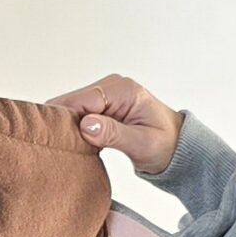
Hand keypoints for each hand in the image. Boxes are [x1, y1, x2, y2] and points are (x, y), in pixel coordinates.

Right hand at [48, 74, 181, 176]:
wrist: (177, 147)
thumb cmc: (166, 145)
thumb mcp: (142, 144)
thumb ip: (113, 134)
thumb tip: (85, 125)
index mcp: (122, 90)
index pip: (81, 100)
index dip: (65, 120)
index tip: (57, 141)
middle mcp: (111, 87)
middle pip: (71, 102)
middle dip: (63, 124)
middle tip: (60, 150)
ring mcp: (105, 96)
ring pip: (71, 109)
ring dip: (67, 129)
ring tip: (68, 149)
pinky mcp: (102, 107)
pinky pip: (78, 115)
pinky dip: (73, 130)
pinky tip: (76, 145)